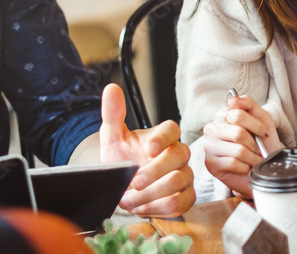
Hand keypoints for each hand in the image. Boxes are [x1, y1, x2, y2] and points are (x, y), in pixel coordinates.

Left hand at [99, 84, 194, 216]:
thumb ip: (113, 113)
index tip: (147, 149)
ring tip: (130, 198)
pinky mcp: (186, 196)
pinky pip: (181, 202)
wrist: (121, 185)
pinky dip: (158, 207)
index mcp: (163, 136)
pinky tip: (141, 207)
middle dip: (154, 172)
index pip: (172, 129)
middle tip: (133, 182)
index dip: (163, 138)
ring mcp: (185, 175)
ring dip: (152, 193)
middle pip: (179, 157)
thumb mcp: (112, 136)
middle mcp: (178, 154)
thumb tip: (111, 88)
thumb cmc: (122, 158)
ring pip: (179, 182)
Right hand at [202, 92, 280, 198]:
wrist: (263, 168)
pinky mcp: (211, 164)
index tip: (263, 132)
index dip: (255, 125)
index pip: (237, 114)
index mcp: (222, 116)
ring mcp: (209, 147)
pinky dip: (245, 167)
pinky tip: (245, 167)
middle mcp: (212, 129)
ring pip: (237, 150)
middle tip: (258, 149)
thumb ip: (248, 104)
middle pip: (238, 133)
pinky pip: (232, 163)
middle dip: (254, 143)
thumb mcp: (262, 119)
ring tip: (253, 159)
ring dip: (252, 157)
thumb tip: (232, 98)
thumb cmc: (262, 143)